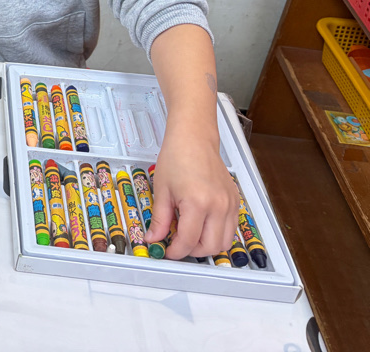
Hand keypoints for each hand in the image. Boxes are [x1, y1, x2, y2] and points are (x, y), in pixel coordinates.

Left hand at [144, 125, 237, 258]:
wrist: (194, 138)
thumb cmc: (177, 157)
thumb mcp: (162, 190)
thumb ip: (159, 219)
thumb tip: (154, 238)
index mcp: (198, 203)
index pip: (188, 241)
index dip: (175, 252)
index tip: (166, 252)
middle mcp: (219, 206)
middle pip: (211, 247)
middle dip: (192, 252)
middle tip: (177, 245)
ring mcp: (230, 204)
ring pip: (225, 242)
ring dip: (207, 246)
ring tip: (189, 236)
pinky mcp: (236, 201)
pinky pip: (231, 229)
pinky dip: (218, 234)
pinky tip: (202, 225)